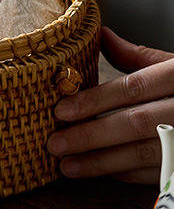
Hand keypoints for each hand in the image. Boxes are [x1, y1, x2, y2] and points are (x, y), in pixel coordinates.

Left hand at [48, 27, 173, 183]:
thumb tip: (101, 35)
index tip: (61, 109)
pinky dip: (124, 173)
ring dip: (101, 162)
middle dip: (90, 135)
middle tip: (55, 143)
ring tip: (67, 166)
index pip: (132, 88)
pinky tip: (99, 171)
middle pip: (134, 123)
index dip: (95, 100)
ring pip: (142, 154)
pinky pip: (153, 173)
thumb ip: (138, 56)